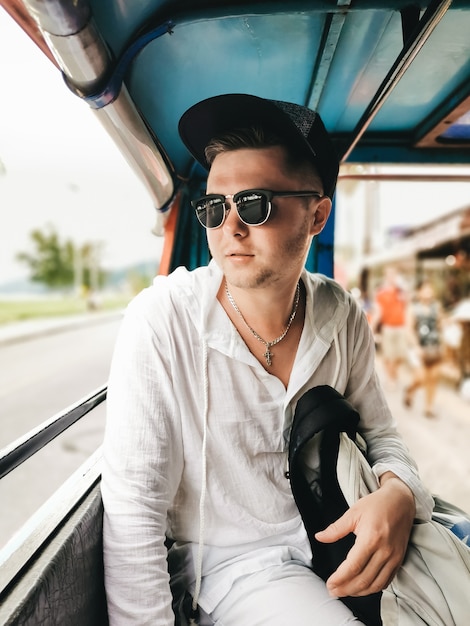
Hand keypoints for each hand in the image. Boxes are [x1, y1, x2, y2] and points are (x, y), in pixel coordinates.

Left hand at [315, 472, 414, 597]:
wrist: (401, 501)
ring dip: (359, 592)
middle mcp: (384, 551)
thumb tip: (320, 537)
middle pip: (364, 580)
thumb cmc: (377, 505)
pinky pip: (386, 581)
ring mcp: (394, 557)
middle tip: (333, 591)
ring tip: (344, 591)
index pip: (353, 566)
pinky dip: (373, 588)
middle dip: (346, 589)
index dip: (340, 579)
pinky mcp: (399, 560)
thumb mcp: (353, 512)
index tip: (329, 584)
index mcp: (371, 538)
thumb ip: (336, 529)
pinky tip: (362, 587)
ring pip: (375, 585)